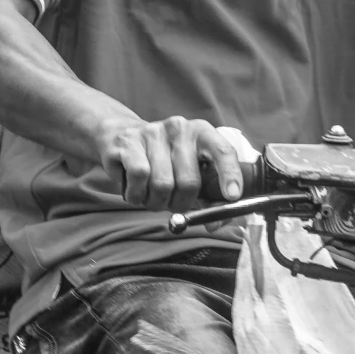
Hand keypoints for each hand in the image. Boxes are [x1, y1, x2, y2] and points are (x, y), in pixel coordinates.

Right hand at [92, 112, 246, 210]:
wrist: (122, 138)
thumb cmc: (164, 162)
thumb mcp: (190, 173)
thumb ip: (207, 199)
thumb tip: (215, 224)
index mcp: (202, 133)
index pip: (223, 151)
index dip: (230, 174)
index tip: (232, 196)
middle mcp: (180, 128)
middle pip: (189, 181)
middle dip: (180, 204)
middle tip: (171, 204)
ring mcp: (153, 132)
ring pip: (162, 184)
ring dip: (155, 202)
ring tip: (150, 194)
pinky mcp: (129, 141)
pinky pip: (139, 176)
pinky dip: (136, 194)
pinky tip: (134, 189)